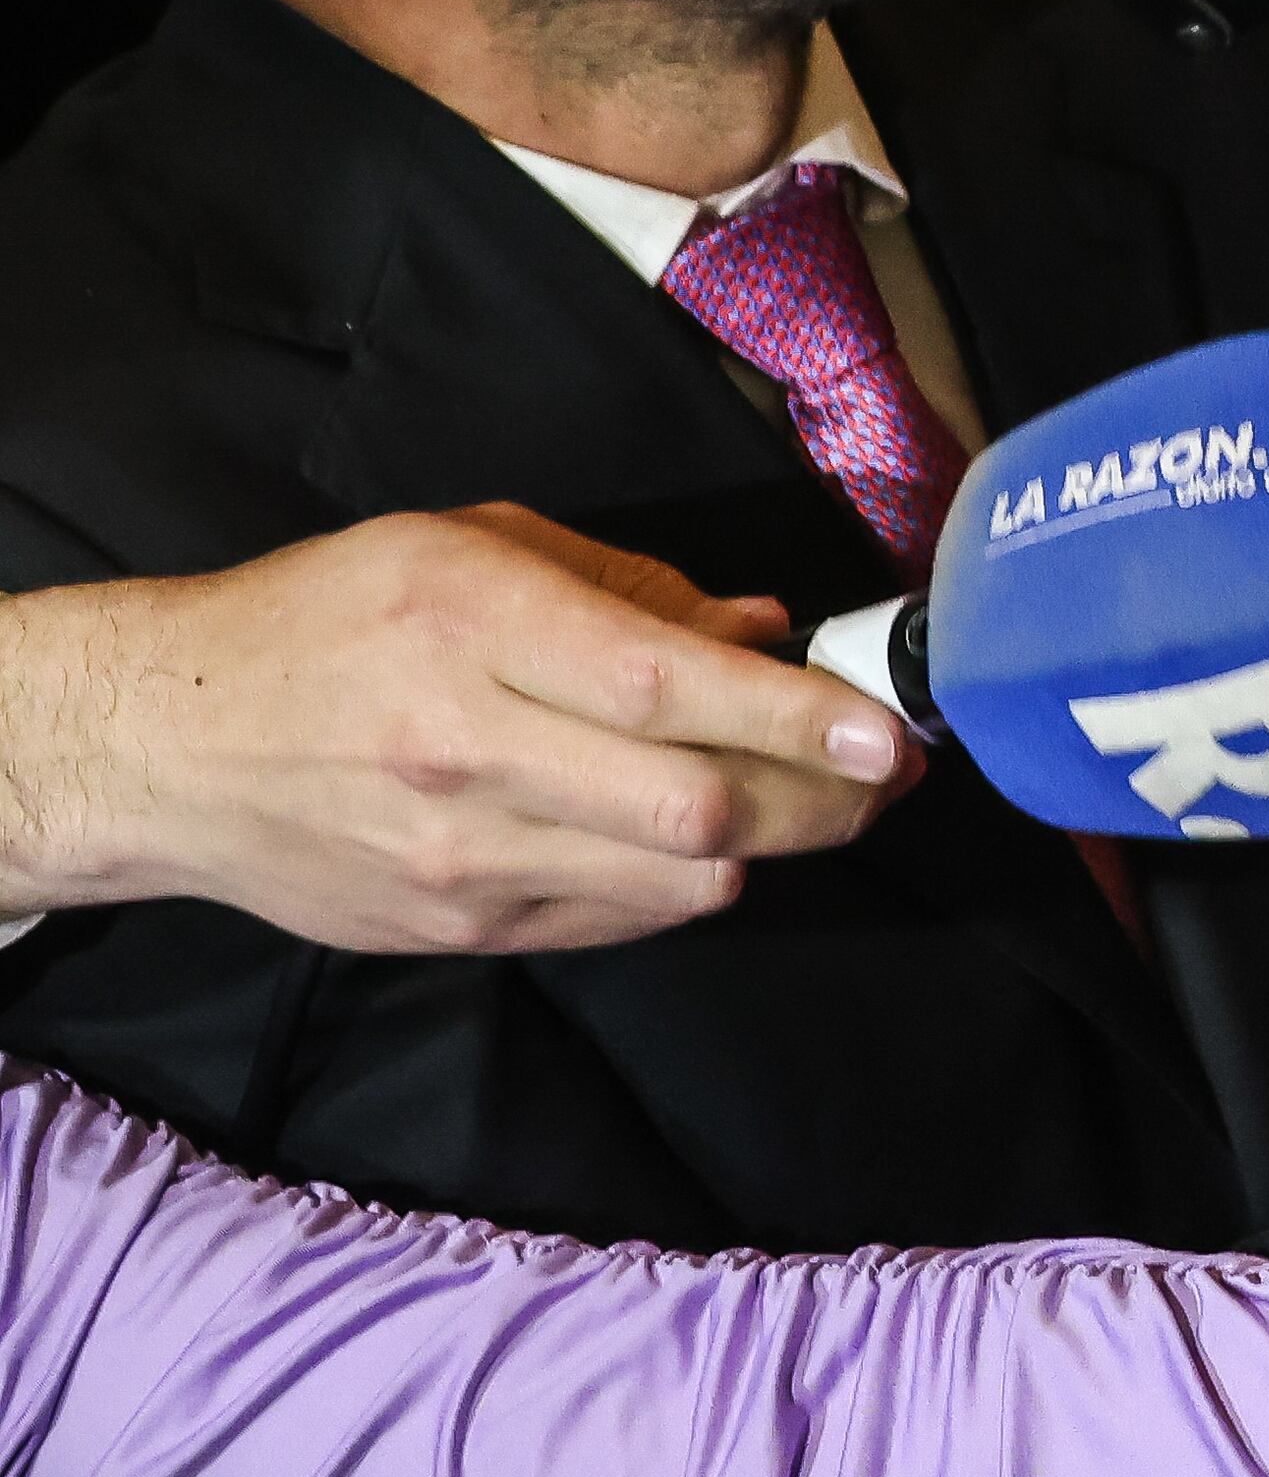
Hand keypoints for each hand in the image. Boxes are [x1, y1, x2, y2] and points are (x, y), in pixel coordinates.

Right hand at [0, 510, 913, 953]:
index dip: (796, 718)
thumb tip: (760, 628)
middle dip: (825, 799)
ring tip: (818, 800)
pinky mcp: (457, 929)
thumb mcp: (469, 547)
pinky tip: (705, 840)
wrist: (170, 744)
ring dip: (773, 845)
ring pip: (675, 881)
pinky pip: (620, 918)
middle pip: (694, 807)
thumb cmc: (328, 619)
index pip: (668, 690)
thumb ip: (627, 585)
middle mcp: (471, 750)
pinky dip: (687, 882)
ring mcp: (463, 857)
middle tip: (890, 773)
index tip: (888, 728)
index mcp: (476, 626)